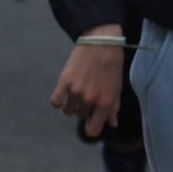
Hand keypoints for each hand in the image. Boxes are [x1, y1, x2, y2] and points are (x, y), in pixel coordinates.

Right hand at [51, 25, 123, 139]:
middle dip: (84, 108)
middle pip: (80, 116)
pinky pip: (55, 102)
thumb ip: (114, 107)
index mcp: (105, 102)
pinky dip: (58, 100)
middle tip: (89, 92)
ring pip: (68, 110)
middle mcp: (90, 99)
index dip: (91, 127)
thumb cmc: (112, 64)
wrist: (102, 40)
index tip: (91, 121)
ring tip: (78, 90)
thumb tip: (112, 124)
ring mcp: (76, 91)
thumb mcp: (117, 86)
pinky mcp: (64, 81)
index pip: (92, 131)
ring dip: (72, 104)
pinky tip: (63, 93)